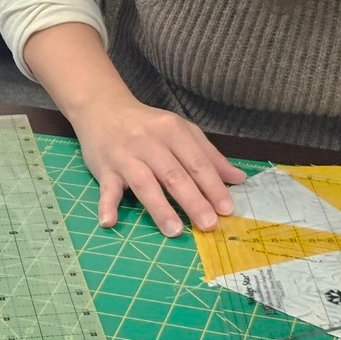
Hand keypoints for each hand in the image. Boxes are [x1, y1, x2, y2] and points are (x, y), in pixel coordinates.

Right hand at [70, 96, 245, 236]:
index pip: (196, 162)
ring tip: (175, 230)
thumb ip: (208, 155)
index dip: (213, 186)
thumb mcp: (180, 132)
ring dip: (159, 208)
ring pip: (145, 183)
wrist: (102, 108)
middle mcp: (149, 142)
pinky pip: (106, 189)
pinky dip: (106, 205)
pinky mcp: (104, 169)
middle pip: (174, 174)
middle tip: (208, 224)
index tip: (227, 209)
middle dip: (193, 201)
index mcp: (172, 131)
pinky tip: (109, 222)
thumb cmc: (147, 126)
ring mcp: (125, 156)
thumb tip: (238, 178)